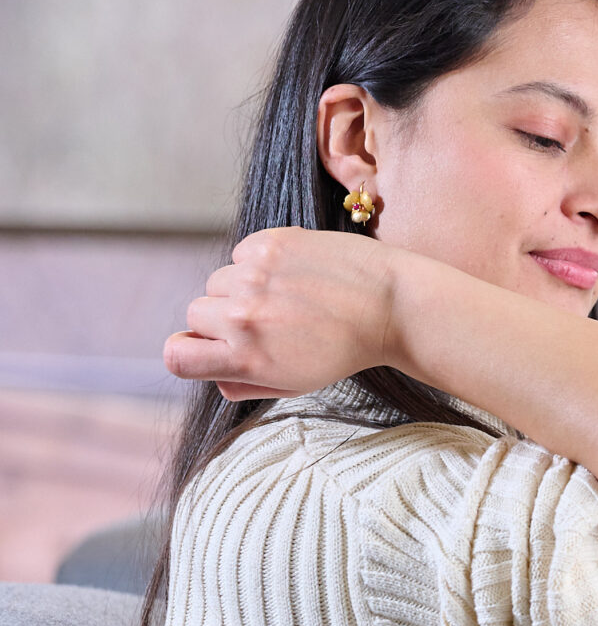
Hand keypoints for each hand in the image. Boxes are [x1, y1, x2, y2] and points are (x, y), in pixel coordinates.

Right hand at [163, 227, 401, 400]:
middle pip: (196, 315)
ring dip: (242, 288)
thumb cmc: (346, 349)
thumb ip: (246, 382)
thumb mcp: (297, 382)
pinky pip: (241, 254)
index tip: (209, 347)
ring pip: (218, 282)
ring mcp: (254, 276)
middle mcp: (243, 317)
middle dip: (222, 319)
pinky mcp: (269, 243)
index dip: (188, 352)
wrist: (392, 305)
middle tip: (269, 320)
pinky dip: (261, 262)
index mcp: (247, 359)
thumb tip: (214, 373)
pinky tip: (298, 274)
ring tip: (289, 297)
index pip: (176, 356)